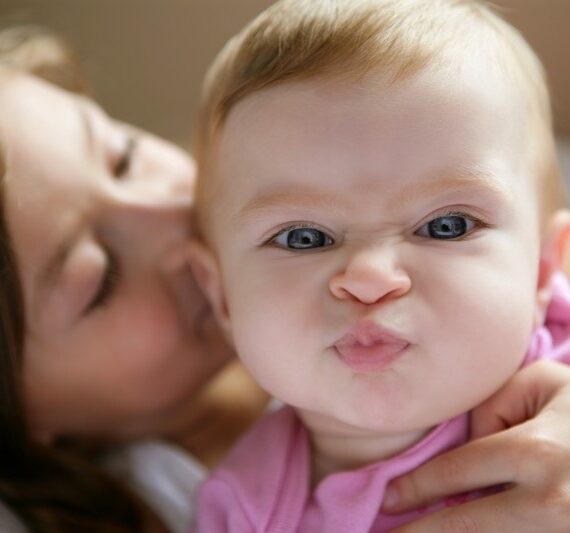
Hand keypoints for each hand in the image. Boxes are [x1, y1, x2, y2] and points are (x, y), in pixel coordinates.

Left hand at [382, 360, 569, 531]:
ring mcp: (564, 528)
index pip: (455, 474)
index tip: (387, 500)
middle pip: (466, 528)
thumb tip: (469, 447)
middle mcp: (551, 502)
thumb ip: (493, 408)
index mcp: (535, 453)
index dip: (414, 489)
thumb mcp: (543, 384)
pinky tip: (475, 532)